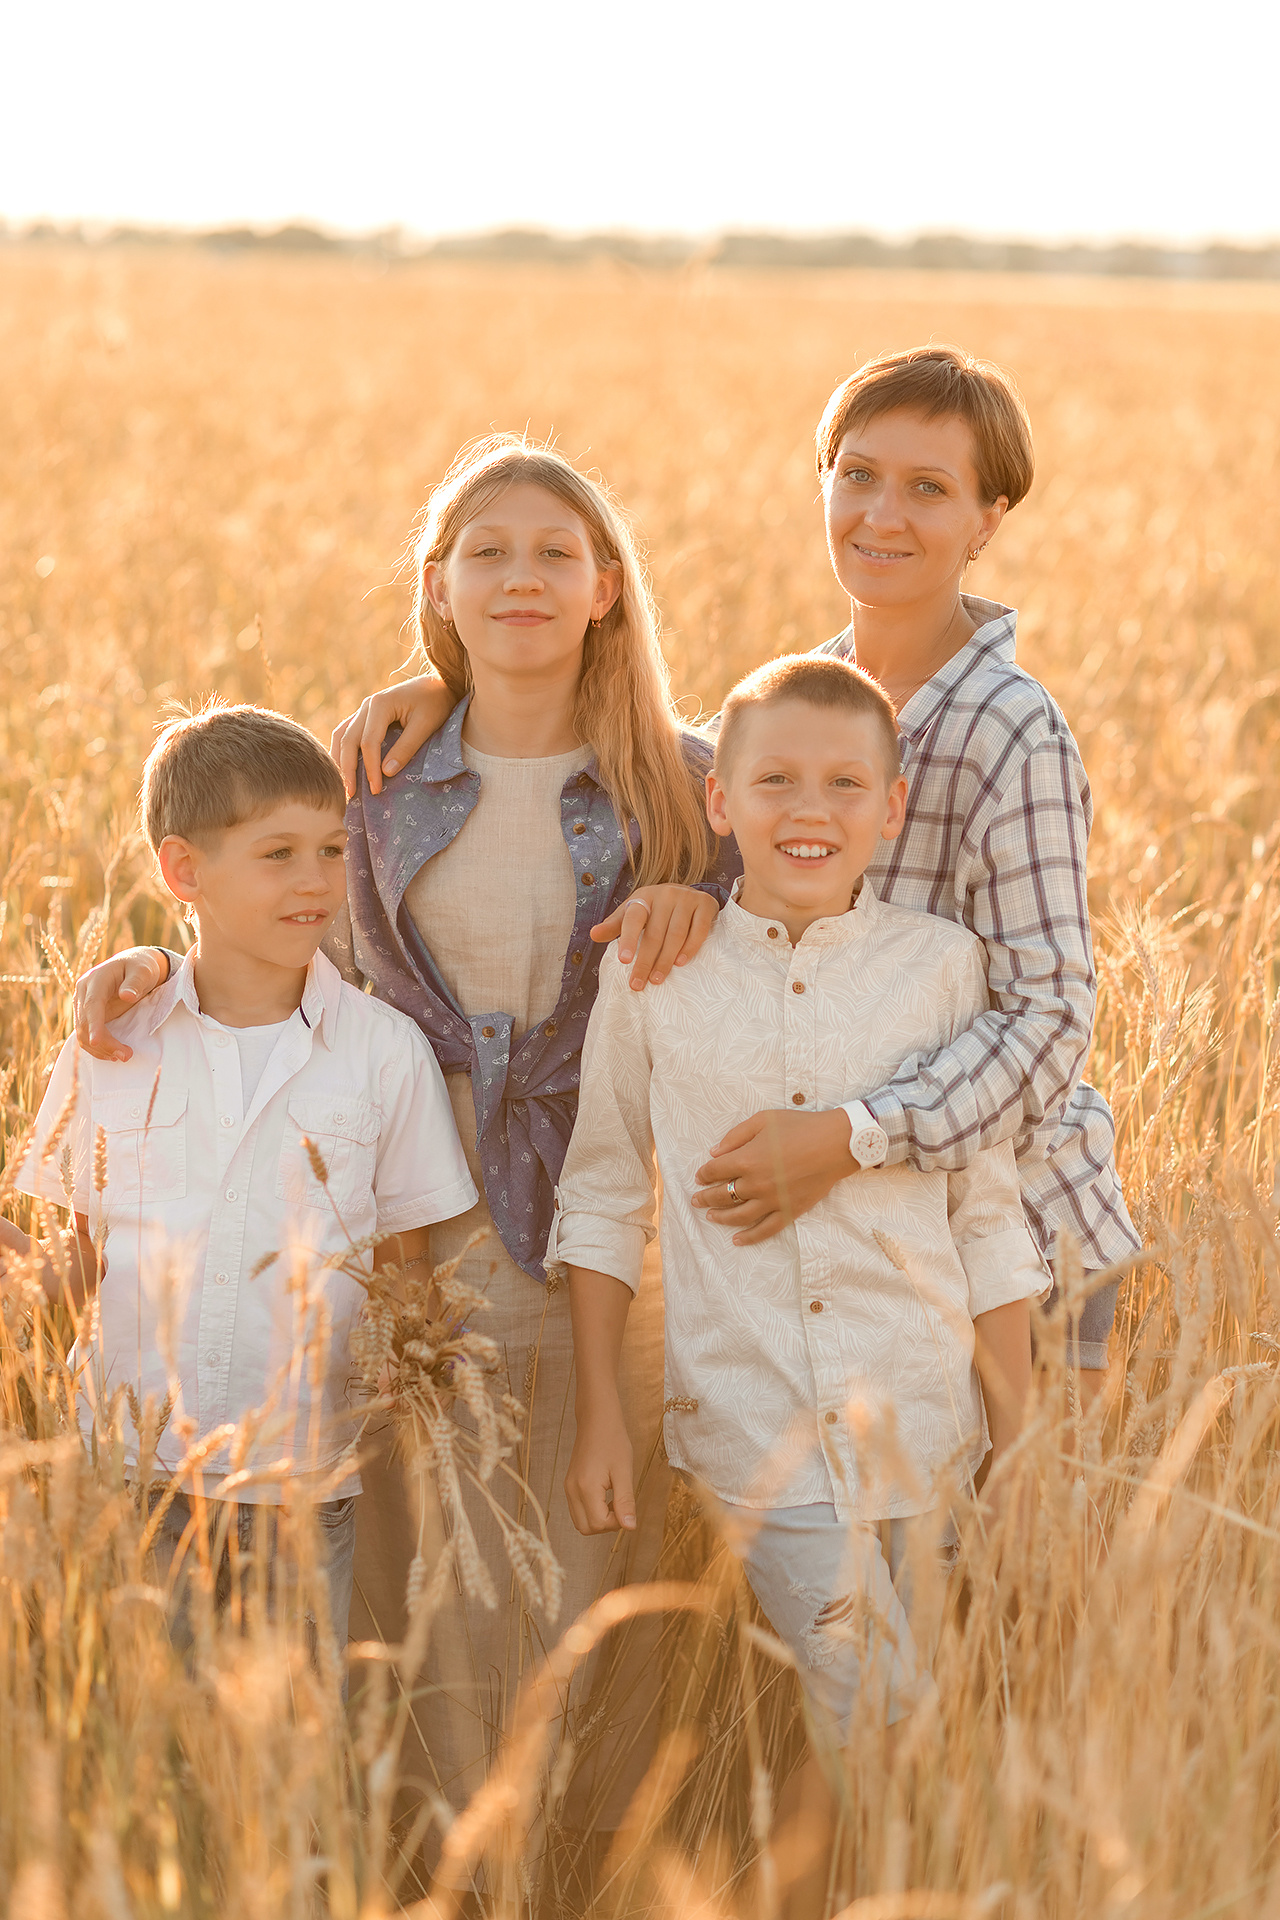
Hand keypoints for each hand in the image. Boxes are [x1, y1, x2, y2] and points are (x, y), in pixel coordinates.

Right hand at [74, 948, 170, 1062]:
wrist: (135, 966)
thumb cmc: (141, 967)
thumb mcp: (144, 971)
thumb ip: (136, 982)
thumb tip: (126, 995)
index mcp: (95, 979)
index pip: (91, 1005)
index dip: (93, 1024)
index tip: (97, 1041)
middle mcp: (84, 992)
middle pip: (84, 1023)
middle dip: (102, 1042)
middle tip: (126, 1055)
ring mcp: (83, 1004)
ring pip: (82, 1032)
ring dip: (99, 1048)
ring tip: (123, 1056)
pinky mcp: (88, 1015)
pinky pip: (86, 1034)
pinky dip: (98, 1047)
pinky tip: (113, 1054)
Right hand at [330, 673, 452, 797]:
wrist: (438, 684)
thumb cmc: (436, 703)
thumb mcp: (425, 725)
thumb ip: (406, 747)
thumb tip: (387, 773)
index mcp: (380, 705)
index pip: (368, 742)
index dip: (370, 768)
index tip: (375, 790)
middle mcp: (366, 705)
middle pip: (348, 740)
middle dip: (348, 769)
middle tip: (350, 795)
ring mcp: (363, 709)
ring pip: (342, 735)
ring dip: (340, 760)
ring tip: (343, 785)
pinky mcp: (366, 715)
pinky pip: (347, 733)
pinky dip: (343, 751)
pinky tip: (344, 768)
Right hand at [564, 1402, 635, 1533]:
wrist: (597, 1419)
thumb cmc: (613, 1441)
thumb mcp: (624, 1471)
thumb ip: (625, 1501)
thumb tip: (630, 1527)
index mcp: (585, 1488)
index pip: (598, 1524)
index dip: (616, 1523)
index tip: (627, 1507)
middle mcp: (572, 1490)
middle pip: (586, 1528)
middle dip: (606, 1525)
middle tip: (620, 1506)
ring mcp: (568, 1488)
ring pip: (580, 1521)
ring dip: (598, 1519)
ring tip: (613, 1500)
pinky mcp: (569, 1484)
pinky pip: (578, 1509)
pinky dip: (591, 1511)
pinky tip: (604, 1496)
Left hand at [590, 885, 719, 989]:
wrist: (688, 893)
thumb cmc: (655, 909)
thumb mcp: (633, 913)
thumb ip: (614, 926)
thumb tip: (593, 935)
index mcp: (644, 897)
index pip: (633, 919)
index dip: (628, 939)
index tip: (623, 961)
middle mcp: (665, 895)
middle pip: (654, 933)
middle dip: (645, 961)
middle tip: (638, 984)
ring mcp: (687, 898)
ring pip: (675, 934)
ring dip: (666, 959)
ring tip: (657, 979)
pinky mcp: (706, 905)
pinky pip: (699, 930)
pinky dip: (690, 947)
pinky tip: (681, 963)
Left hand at [692, 1108, 856, 1244]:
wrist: (836, 1143)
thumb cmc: (800, 1126)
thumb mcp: (763, 1120)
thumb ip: (736, 1136)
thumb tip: (714, 1152)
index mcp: (746, 1159)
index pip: (714, 1171)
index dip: (703, 1174)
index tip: (700, 1176)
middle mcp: (755, 1184)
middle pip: (722, 1195)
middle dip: (705, 1198)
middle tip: (696, 1200)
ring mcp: (772, 1200)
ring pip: (739, 1216)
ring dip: (721, 1217)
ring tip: (710, 1217)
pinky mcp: (789, 1211)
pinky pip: (765, 1230)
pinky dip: (750, 1237)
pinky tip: (737, 1240)